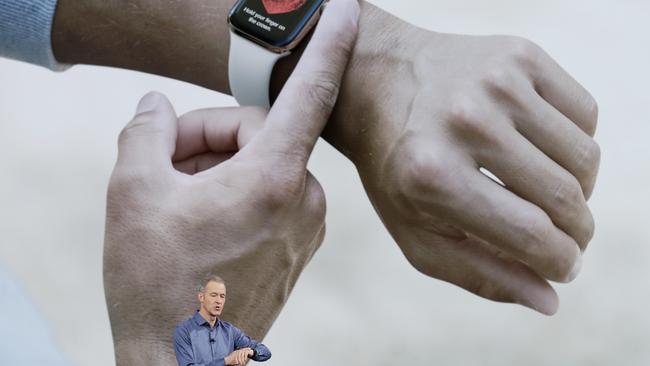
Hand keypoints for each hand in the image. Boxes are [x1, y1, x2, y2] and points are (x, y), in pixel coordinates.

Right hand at [102, 0, 358, 363]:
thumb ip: (146, 133)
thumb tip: (157, 106)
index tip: (348, 11)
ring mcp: (306, 225)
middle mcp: (303, 199)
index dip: (328, 43)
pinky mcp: (299, 245)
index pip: (309, 92)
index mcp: (271, 178)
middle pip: (260, 131)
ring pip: (263, 163)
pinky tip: (200, 217)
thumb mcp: (132, 194)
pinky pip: (271, 193)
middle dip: (208, 136)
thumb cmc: (157, 284)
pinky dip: (236, 191)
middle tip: (161, 161)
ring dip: (217, 166)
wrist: (183, 362)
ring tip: (175, 200)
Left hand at [325, 8, 599, 314]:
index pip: (533, 236)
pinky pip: (586, 115)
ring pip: (586, 157)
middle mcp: (466, 121)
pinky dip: (576, 144)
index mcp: (432, 175)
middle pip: (566, 198)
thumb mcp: (417, 233)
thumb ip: (480, 273)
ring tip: (550, 195)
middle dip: (577, 232)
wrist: (379, 84)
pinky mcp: (520, 54)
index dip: (561, 263)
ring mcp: (496, 81)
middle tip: (565, 236)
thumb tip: (550, 299)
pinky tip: (542, 151)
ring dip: (580, 189)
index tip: (563, 266)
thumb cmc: (397, 170)